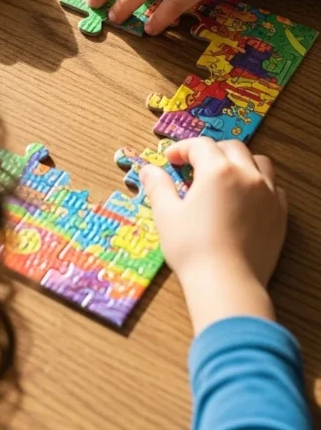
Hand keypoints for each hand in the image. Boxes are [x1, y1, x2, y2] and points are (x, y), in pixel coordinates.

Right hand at [140, 137, 287, 333]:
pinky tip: (248, 197)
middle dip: (211, 151)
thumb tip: (148, 170)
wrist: (226, 284)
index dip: (183, 149)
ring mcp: (267, 195)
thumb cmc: (192, 248)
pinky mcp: (279, 215)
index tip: (171, 160)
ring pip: (258, 163)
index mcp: (217, 171)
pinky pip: (274, 188)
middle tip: (195, 166)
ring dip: (240, 162)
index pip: (200, 145)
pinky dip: (261, 184)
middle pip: (231, 148)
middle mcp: (246, 176)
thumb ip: (158, 186)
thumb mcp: (166, 214)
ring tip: (225, 176)